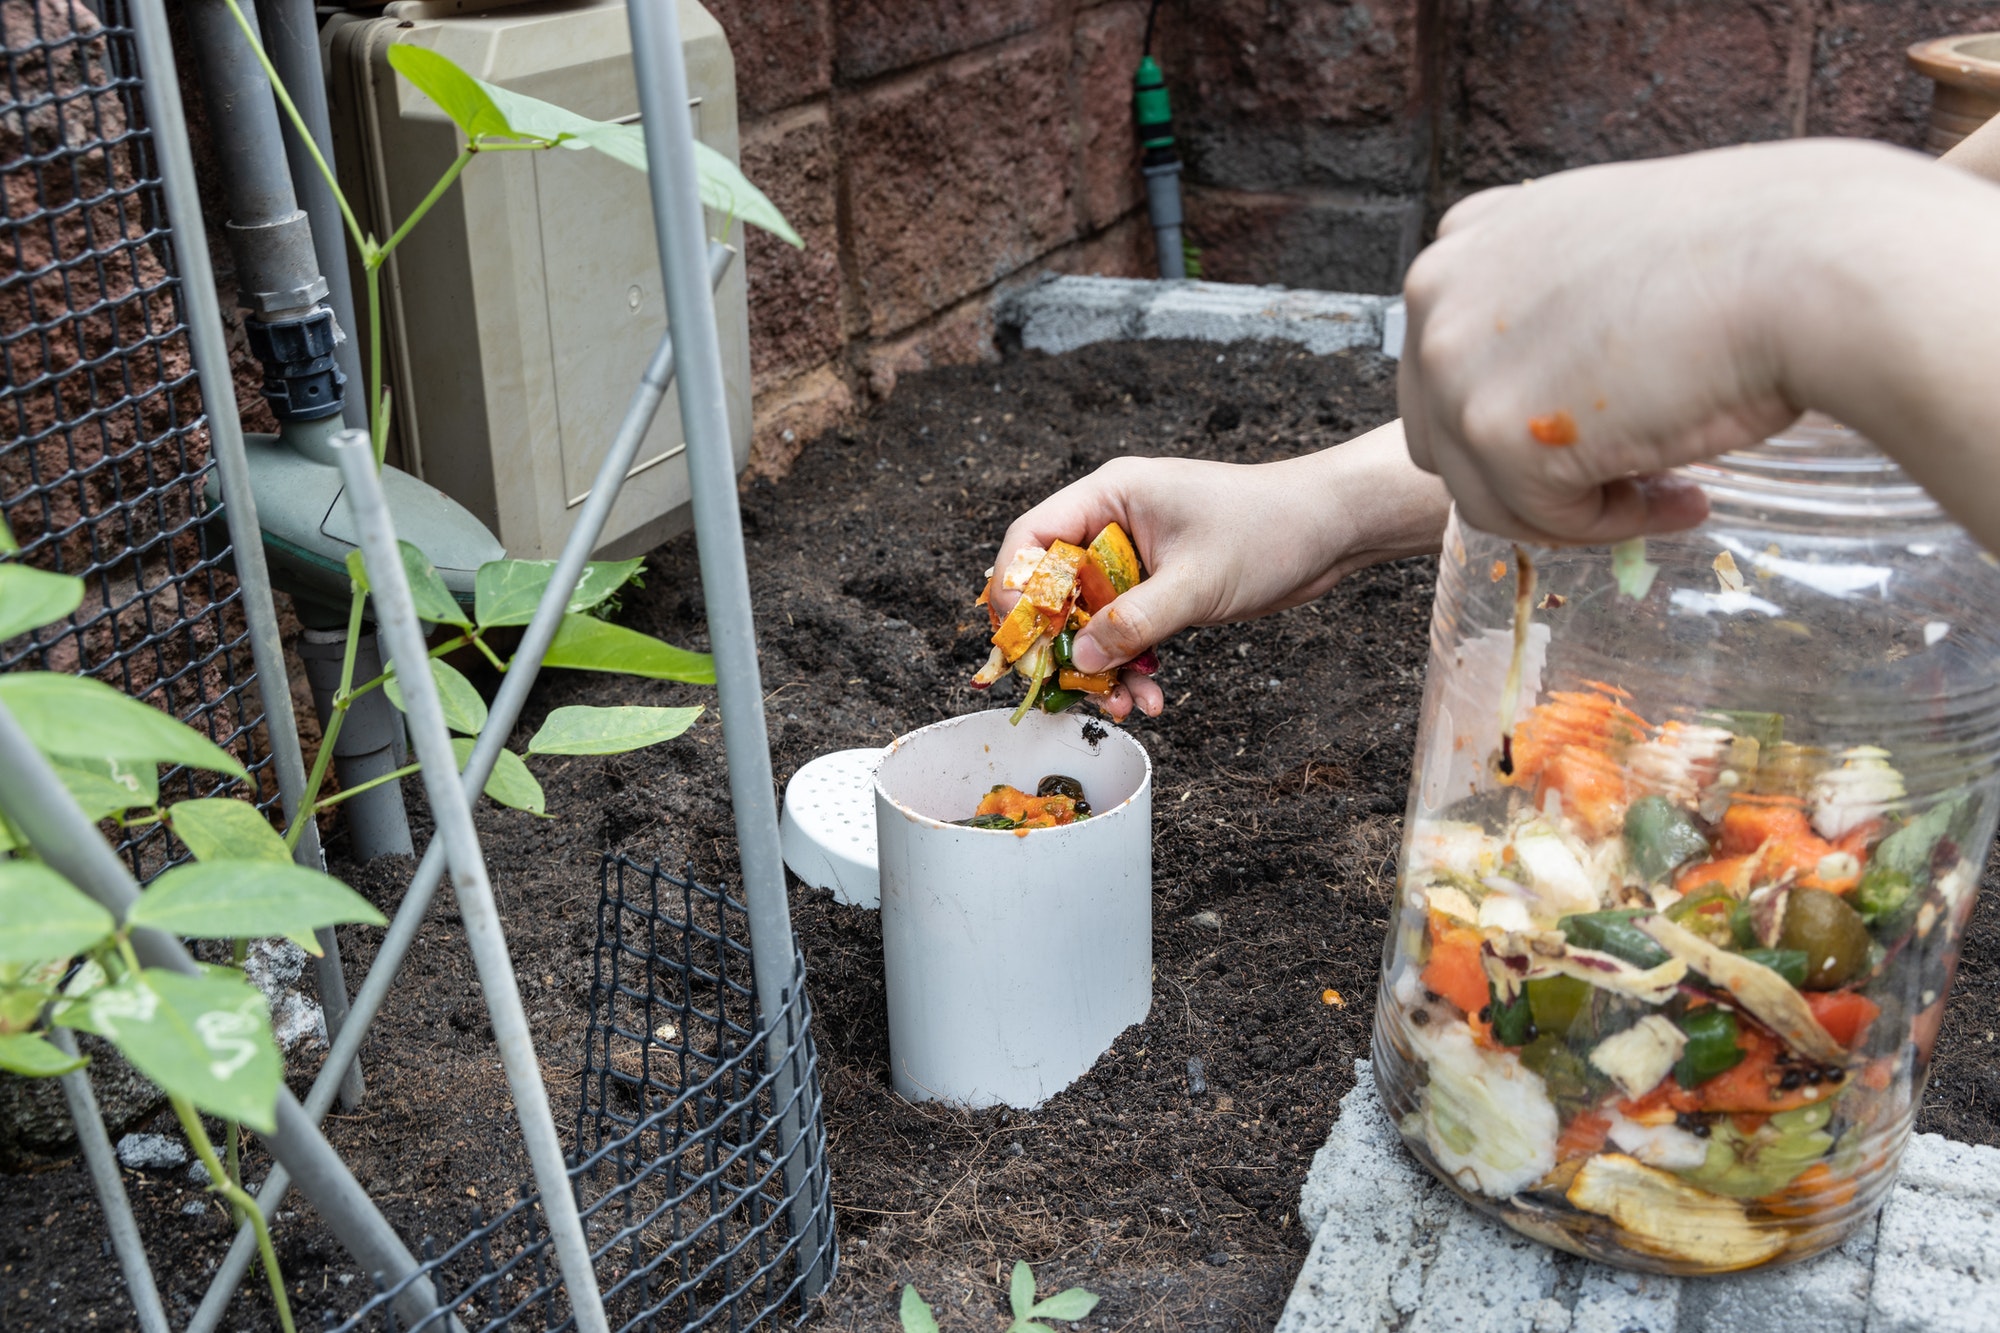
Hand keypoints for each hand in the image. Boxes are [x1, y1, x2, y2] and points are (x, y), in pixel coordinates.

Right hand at [987, 423, 1448, 720]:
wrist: (1332, 530)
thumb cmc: (1269, 530)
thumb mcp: (1196, 582)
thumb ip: (1136, 621)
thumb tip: (1083, 658)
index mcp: (1110, 496)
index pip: (1031, 537)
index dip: (1015, 589)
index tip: (1022, 641)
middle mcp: (1113, 522)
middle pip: (1055, 587)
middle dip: (1063, 644)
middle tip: (1070, 687)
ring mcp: (1136, 557)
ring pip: (1090, 618)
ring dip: (1101, 665)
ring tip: (1121, 704)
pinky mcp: (1159, 586)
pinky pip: (1125, 630)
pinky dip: (1132, 664)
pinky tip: (1150, 695)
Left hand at [1398, 139, 1971, 544]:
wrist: (1810, 262)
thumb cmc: (1746, 254)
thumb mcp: (1611, 256)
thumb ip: (1549, 311)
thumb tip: (1548, 390)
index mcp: (1467, 240)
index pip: (1454, 365)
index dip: (1524, 413)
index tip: (1599, 426)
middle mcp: (1437, 291)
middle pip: (1448, 434)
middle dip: (1532, 469)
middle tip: (1629, 477)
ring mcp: (1454, 362)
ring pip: (1483, 488)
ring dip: (1572, 505)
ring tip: (1668, 487)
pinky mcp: (1494, 432)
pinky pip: (1535, 518)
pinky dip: (1605, 525)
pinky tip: (1681, 493)